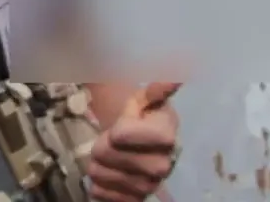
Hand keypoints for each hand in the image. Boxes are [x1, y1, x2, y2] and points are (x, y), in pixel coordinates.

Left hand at [87, 82, 181, 201]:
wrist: (131, 143)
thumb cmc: (135, 117)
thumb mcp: (141, 97)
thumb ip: (155, 89)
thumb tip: (173, 80)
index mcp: (166, 135)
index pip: (131, 137)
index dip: (120, 132)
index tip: (118, 128)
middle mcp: (163, 165)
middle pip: (114, 156)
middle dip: (103, 146)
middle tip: (106, 140)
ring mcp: (149, 185)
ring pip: (103, 176)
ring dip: (96, 164)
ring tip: (103, 157)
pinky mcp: (135, 199)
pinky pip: (104, 196)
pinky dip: (97, 185)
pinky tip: (104, 174)